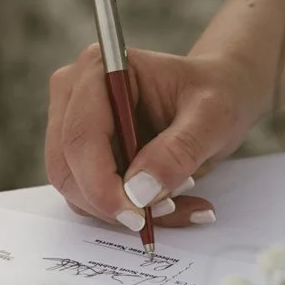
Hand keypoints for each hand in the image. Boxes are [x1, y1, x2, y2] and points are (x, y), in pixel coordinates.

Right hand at [46, 44, 242, 229]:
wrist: (217, 95)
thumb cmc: (214, 92)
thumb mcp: (212, 116)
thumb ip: (179, 150)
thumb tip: (140, 191)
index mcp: (98, 70)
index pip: (80, 136)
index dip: (101, 183)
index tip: (136, 214)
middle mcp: (74, 95)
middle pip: (67, 167)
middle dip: (112, 201)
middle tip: (164, 210)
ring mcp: (73, 125)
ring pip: (75, 189)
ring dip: (122, 208)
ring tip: (177, 201)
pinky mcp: (83, 155)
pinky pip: (91, 198)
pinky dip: (128, 210)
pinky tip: (169, 203)